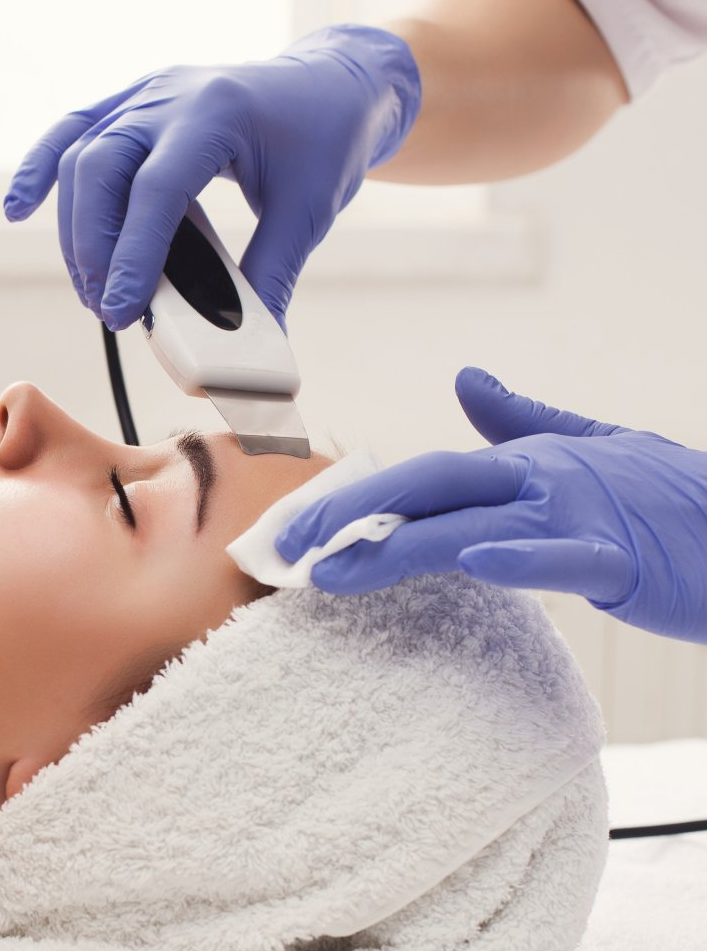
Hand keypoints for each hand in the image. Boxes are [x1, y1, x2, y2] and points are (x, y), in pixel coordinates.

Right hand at [2, 25, 420, 330]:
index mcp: (216, 112)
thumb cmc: (324, 141)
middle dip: (96, 250)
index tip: (124, 312)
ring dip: (76, 231)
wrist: (331, 85)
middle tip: (110, 312)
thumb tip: (249, 350)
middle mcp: (170, 96)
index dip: (134, 255)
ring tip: (93, 293)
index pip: (156, 189)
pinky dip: (41, 170)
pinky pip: (74, 131)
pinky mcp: (134, 105)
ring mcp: (147, 95)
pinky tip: (20, 209)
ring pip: (81, 157)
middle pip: (101, 169)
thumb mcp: (308, 212)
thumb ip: (272, 277)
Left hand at [275, 367, 706, 643]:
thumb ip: (520, 418)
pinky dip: (519, 557)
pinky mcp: (621, 558)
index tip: (296, 529)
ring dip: (400, 545)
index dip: (355, 498)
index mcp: (524, 461)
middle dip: (349, 517)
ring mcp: (579, 514)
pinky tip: (473, 561)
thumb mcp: (587, 446)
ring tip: (336, 571)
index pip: (422, 474)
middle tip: (285, 548)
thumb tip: (466, 379)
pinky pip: (564, 557)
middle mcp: (539, 478)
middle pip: (429, 487)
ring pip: (475, 524)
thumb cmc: (665, 497)